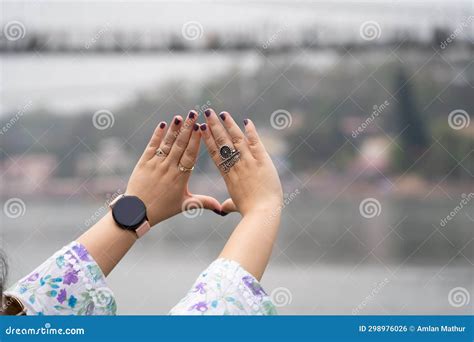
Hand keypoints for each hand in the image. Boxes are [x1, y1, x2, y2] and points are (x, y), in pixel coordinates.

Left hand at [126, 111, 221, 225]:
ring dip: (174, 129)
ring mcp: (156, 164)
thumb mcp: (185, 205)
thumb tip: (221, 209)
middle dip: (187, 128)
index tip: (201, 127)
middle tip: (194, 114)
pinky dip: (157, 135)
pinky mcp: (144, 162)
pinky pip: (152, 146)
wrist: (137, 211)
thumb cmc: (163, 209)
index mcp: (181, 177)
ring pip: (167, 143)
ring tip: (181, 116)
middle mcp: (169, 168)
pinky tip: (163, 124)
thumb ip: (204, 203)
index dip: (195, 140)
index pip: (190, 155)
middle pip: (180, 145)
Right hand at [200, 109, 282, 215]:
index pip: (215, 154)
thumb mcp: (235, 206)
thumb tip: (222, 210)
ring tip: (221, 113)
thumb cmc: (249, 211)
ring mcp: (248, 162)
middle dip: (214, 127)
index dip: (207, 140)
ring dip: (228, 125)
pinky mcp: (262, 161)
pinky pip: (255, 142)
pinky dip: (251, 132)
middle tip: (207, 113)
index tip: (201, 129)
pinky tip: (246, 121)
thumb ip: (228, 204)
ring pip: (236, 139)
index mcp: (227, 175)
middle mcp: (235, 165)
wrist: (262, 213)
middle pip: (222, 142)